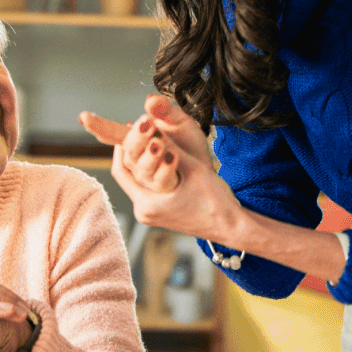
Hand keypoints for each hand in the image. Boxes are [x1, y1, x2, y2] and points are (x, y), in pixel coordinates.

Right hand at [80, 93, 208, 186]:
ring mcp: (149, 176)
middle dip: (137, 137)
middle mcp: (139, 159)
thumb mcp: (181, 122)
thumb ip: (166, 111)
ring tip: (160, 142)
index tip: (84, 117)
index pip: (114, 133)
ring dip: (149, 155)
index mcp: (139, 139)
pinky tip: (173, 157)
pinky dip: (165, 169)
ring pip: (140, 168)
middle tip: (147, 124)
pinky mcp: (164, 188)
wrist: (210, 171)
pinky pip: (160, 181)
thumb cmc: (190, 145)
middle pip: (129, 151)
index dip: (99, 126)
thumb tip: (150, 100)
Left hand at [80, 94, 242, 240]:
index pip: (121, 170)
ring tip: (147, 140)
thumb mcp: (192, 168)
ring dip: (140, 160)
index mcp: (147, 204)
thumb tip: (152, 124)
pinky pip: (146, 188)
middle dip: (130, 151)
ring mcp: (150, 215)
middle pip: (126, 176)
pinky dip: (149, 172)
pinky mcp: (159, 213)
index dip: (122, 145)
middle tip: (136, 129)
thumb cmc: (215, 202)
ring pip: (136, 181)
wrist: (230, 227)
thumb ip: (170, 147)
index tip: (128, 126)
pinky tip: (157, 157)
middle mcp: (144, 212)